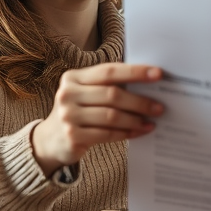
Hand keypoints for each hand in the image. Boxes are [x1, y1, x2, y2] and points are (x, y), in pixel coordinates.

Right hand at [31, 63, 163, 176]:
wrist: (51, 140)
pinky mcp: (72, 136)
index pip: (109, 71)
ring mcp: (68, 116)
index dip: (135, 71)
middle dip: (140, 101)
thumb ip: (109, 86)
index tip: (158, 74)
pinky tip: (139, 131)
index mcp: (73, 77)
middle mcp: (67, 94)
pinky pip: (107, 134)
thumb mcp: (87, 93)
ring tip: (151, 121)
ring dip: (135, 119)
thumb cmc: (78, 111)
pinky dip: (127, 133)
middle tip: (159, 107)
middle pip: (112, 95)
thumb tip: (148, 84)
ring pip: (112, 116)